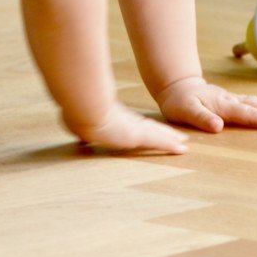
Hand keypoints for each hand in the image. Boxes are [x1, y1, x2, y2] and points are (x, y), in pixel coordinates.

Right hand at [62, 101, 188, 155]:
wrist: (83, 107)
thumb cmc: (76, 111)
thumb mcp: (74, 121)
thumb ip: (79, 128)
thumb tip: (76, 133)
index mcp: (110, 117)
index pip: (130, 123)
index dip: (142, 126)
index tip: (148, 128)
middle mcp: (123, 120)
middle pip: (146, 127)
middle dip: (160, 132)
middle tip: (174, 136)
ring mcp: (131, 126)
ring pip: (155, 133)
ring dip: (170, 139)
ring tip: (182, 143)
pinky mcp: (137, 134)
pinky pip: (158, 140)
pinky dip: (170, 145)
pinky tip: (182, 149)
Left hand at [156, 75, 256, 132]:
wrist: (176, 86)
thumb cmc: (178, 101)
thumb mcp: (183, 110)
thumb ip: (200, 118)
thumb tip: (218, 126)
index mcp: (222, 105)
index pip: (247, 113)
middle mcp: (232, 101)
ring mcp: (234, 100)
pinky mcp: (234, 101)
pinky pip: (256, 104)